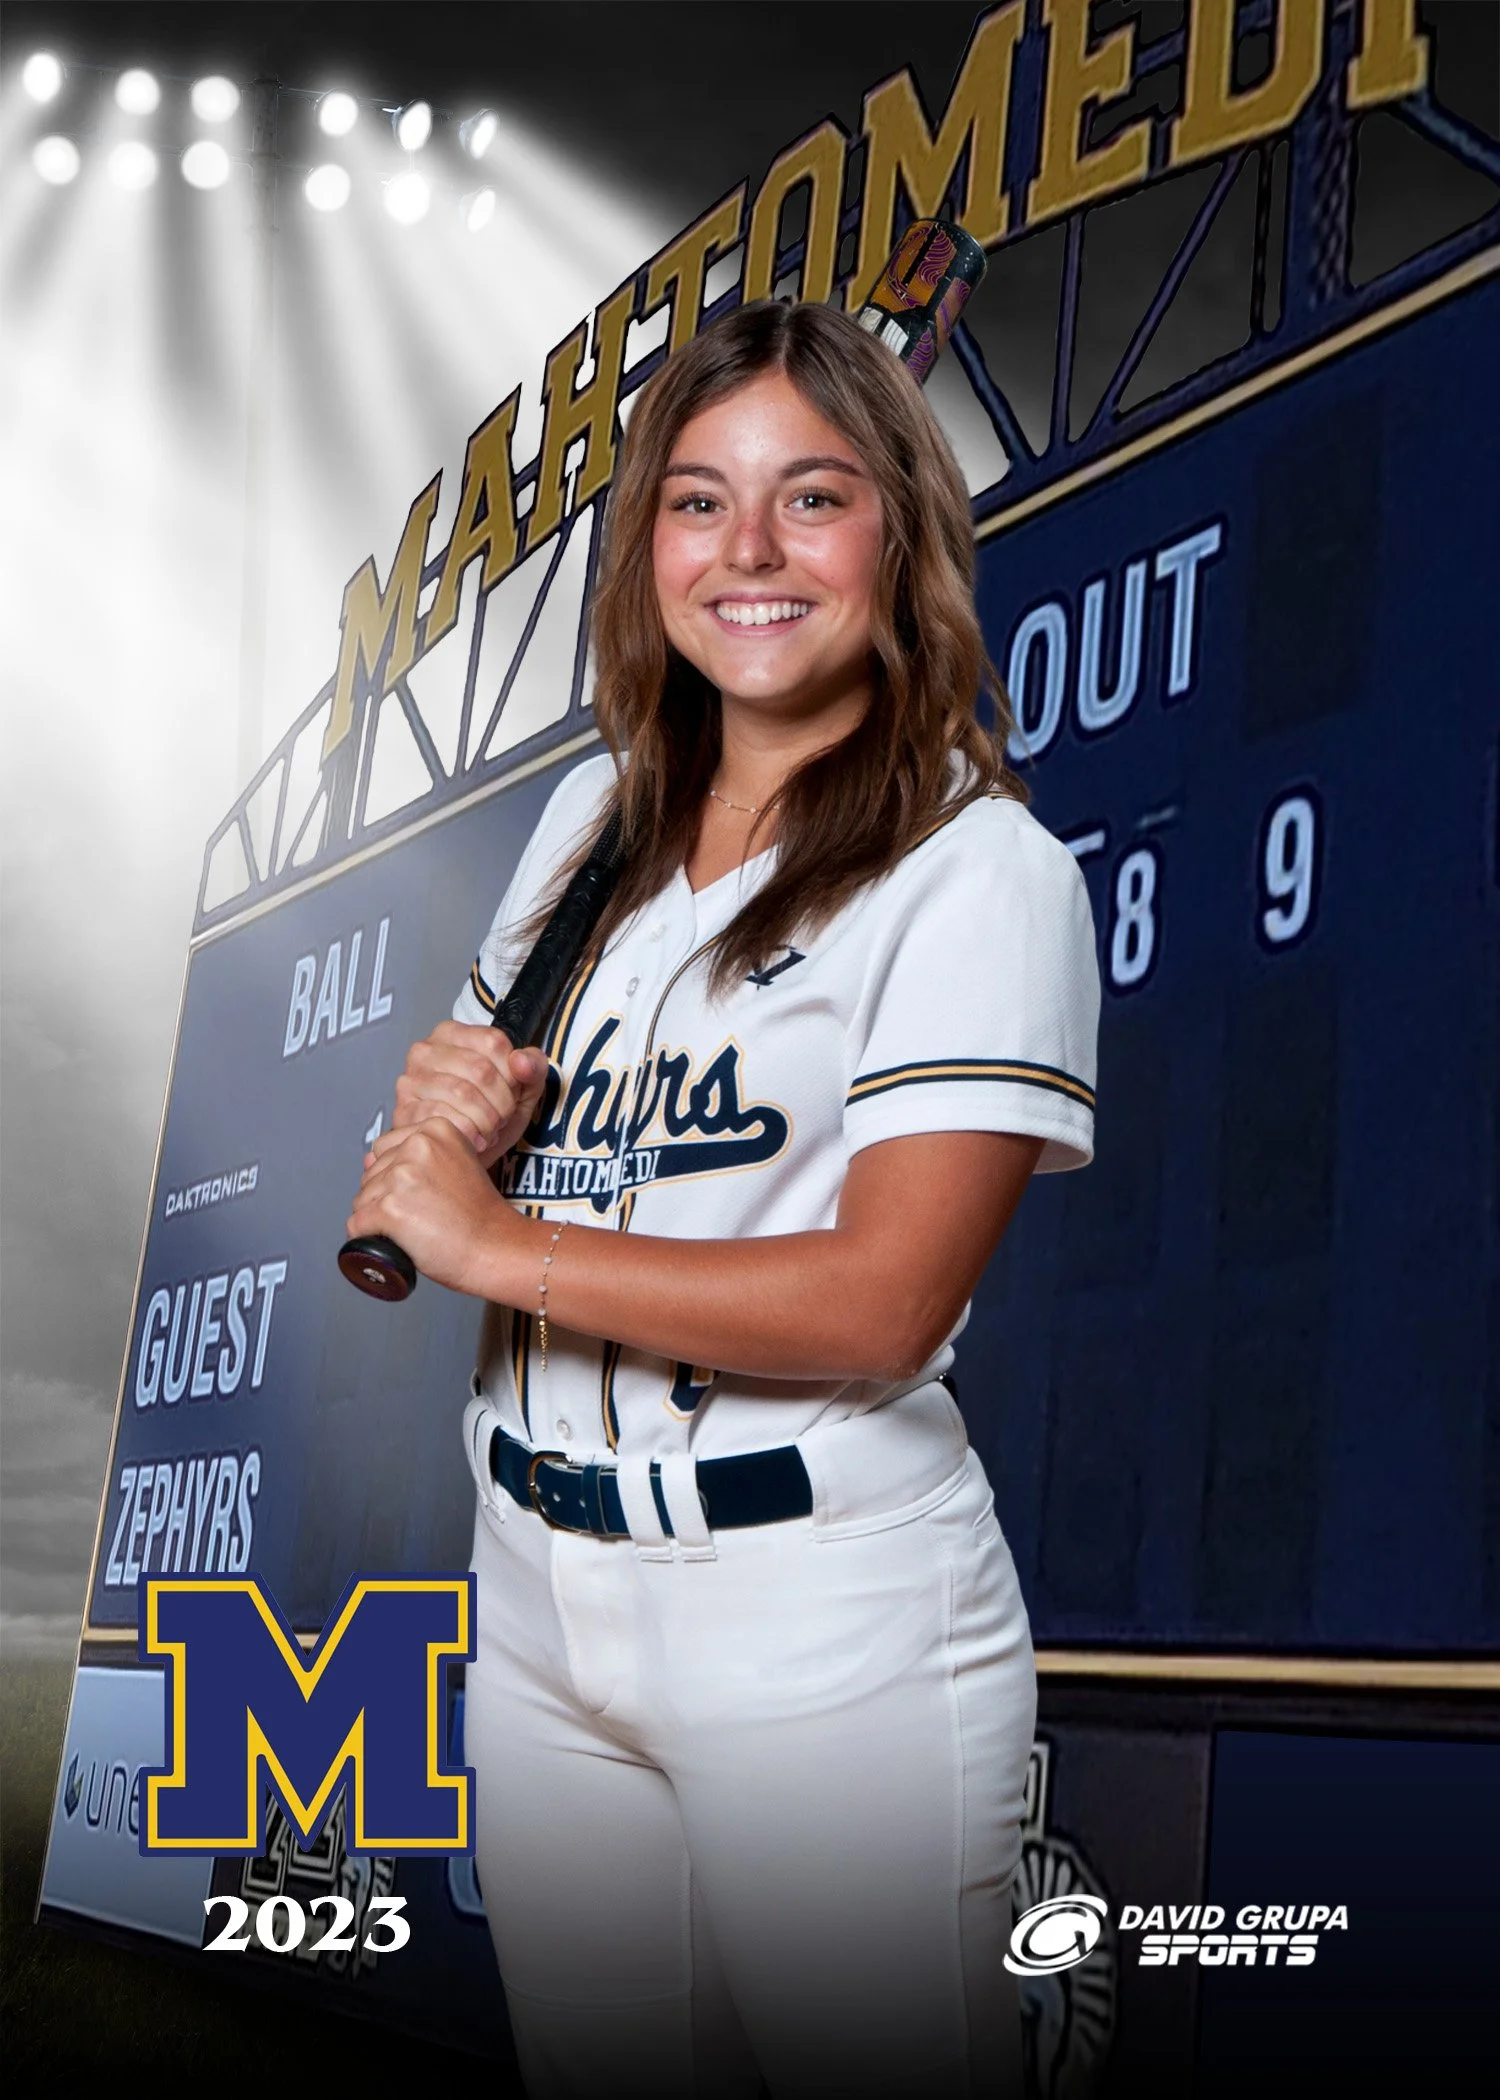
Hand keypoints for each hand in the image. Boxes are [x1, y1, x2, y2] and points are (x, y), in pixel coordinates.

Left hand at [346, 1118, 528, 1298]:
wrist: (495, 1249)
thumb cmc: (480, 1216)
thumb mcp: (455, 1166)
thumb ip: (414, 1157)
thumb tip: (367, 1160)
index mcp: (436, 1129)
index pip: (385, 1149)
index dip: (400, 1178)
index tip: (425, 1193)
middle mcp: (417, 1146)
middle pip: (372, 1175)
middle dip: (389, 1198)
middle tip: (426, 1214)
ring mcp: (401, 1177)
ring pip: (362, 1200)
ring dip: (380, 1220)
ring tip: (419, 1227)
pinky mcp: (389, 1208)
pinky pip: (357, 1225)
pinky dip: (370, 1238)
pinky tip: (400, 1239)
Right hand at [392, 1021, 548, 1166]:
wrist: (462, 1156)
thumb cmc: (488, 1116)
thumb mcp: (522, 1089)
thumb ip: (532, 1067)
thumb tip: (520, 1060)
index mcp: (451, 1034)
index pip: (494, 1042)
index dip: (512, 1074)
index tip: (512, 1092)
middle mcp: (425, 1051)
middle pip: (480, 1070)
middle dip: (501, 1102)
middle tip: (501, 1117)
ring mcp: (411, 1080)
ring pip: (462, 1093)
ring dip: (486, 1120)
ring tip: (488, 1129)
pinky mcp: (403, 1111)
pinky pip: (443, 1117)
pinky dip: (467, 1133)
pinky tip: (473, 1139)